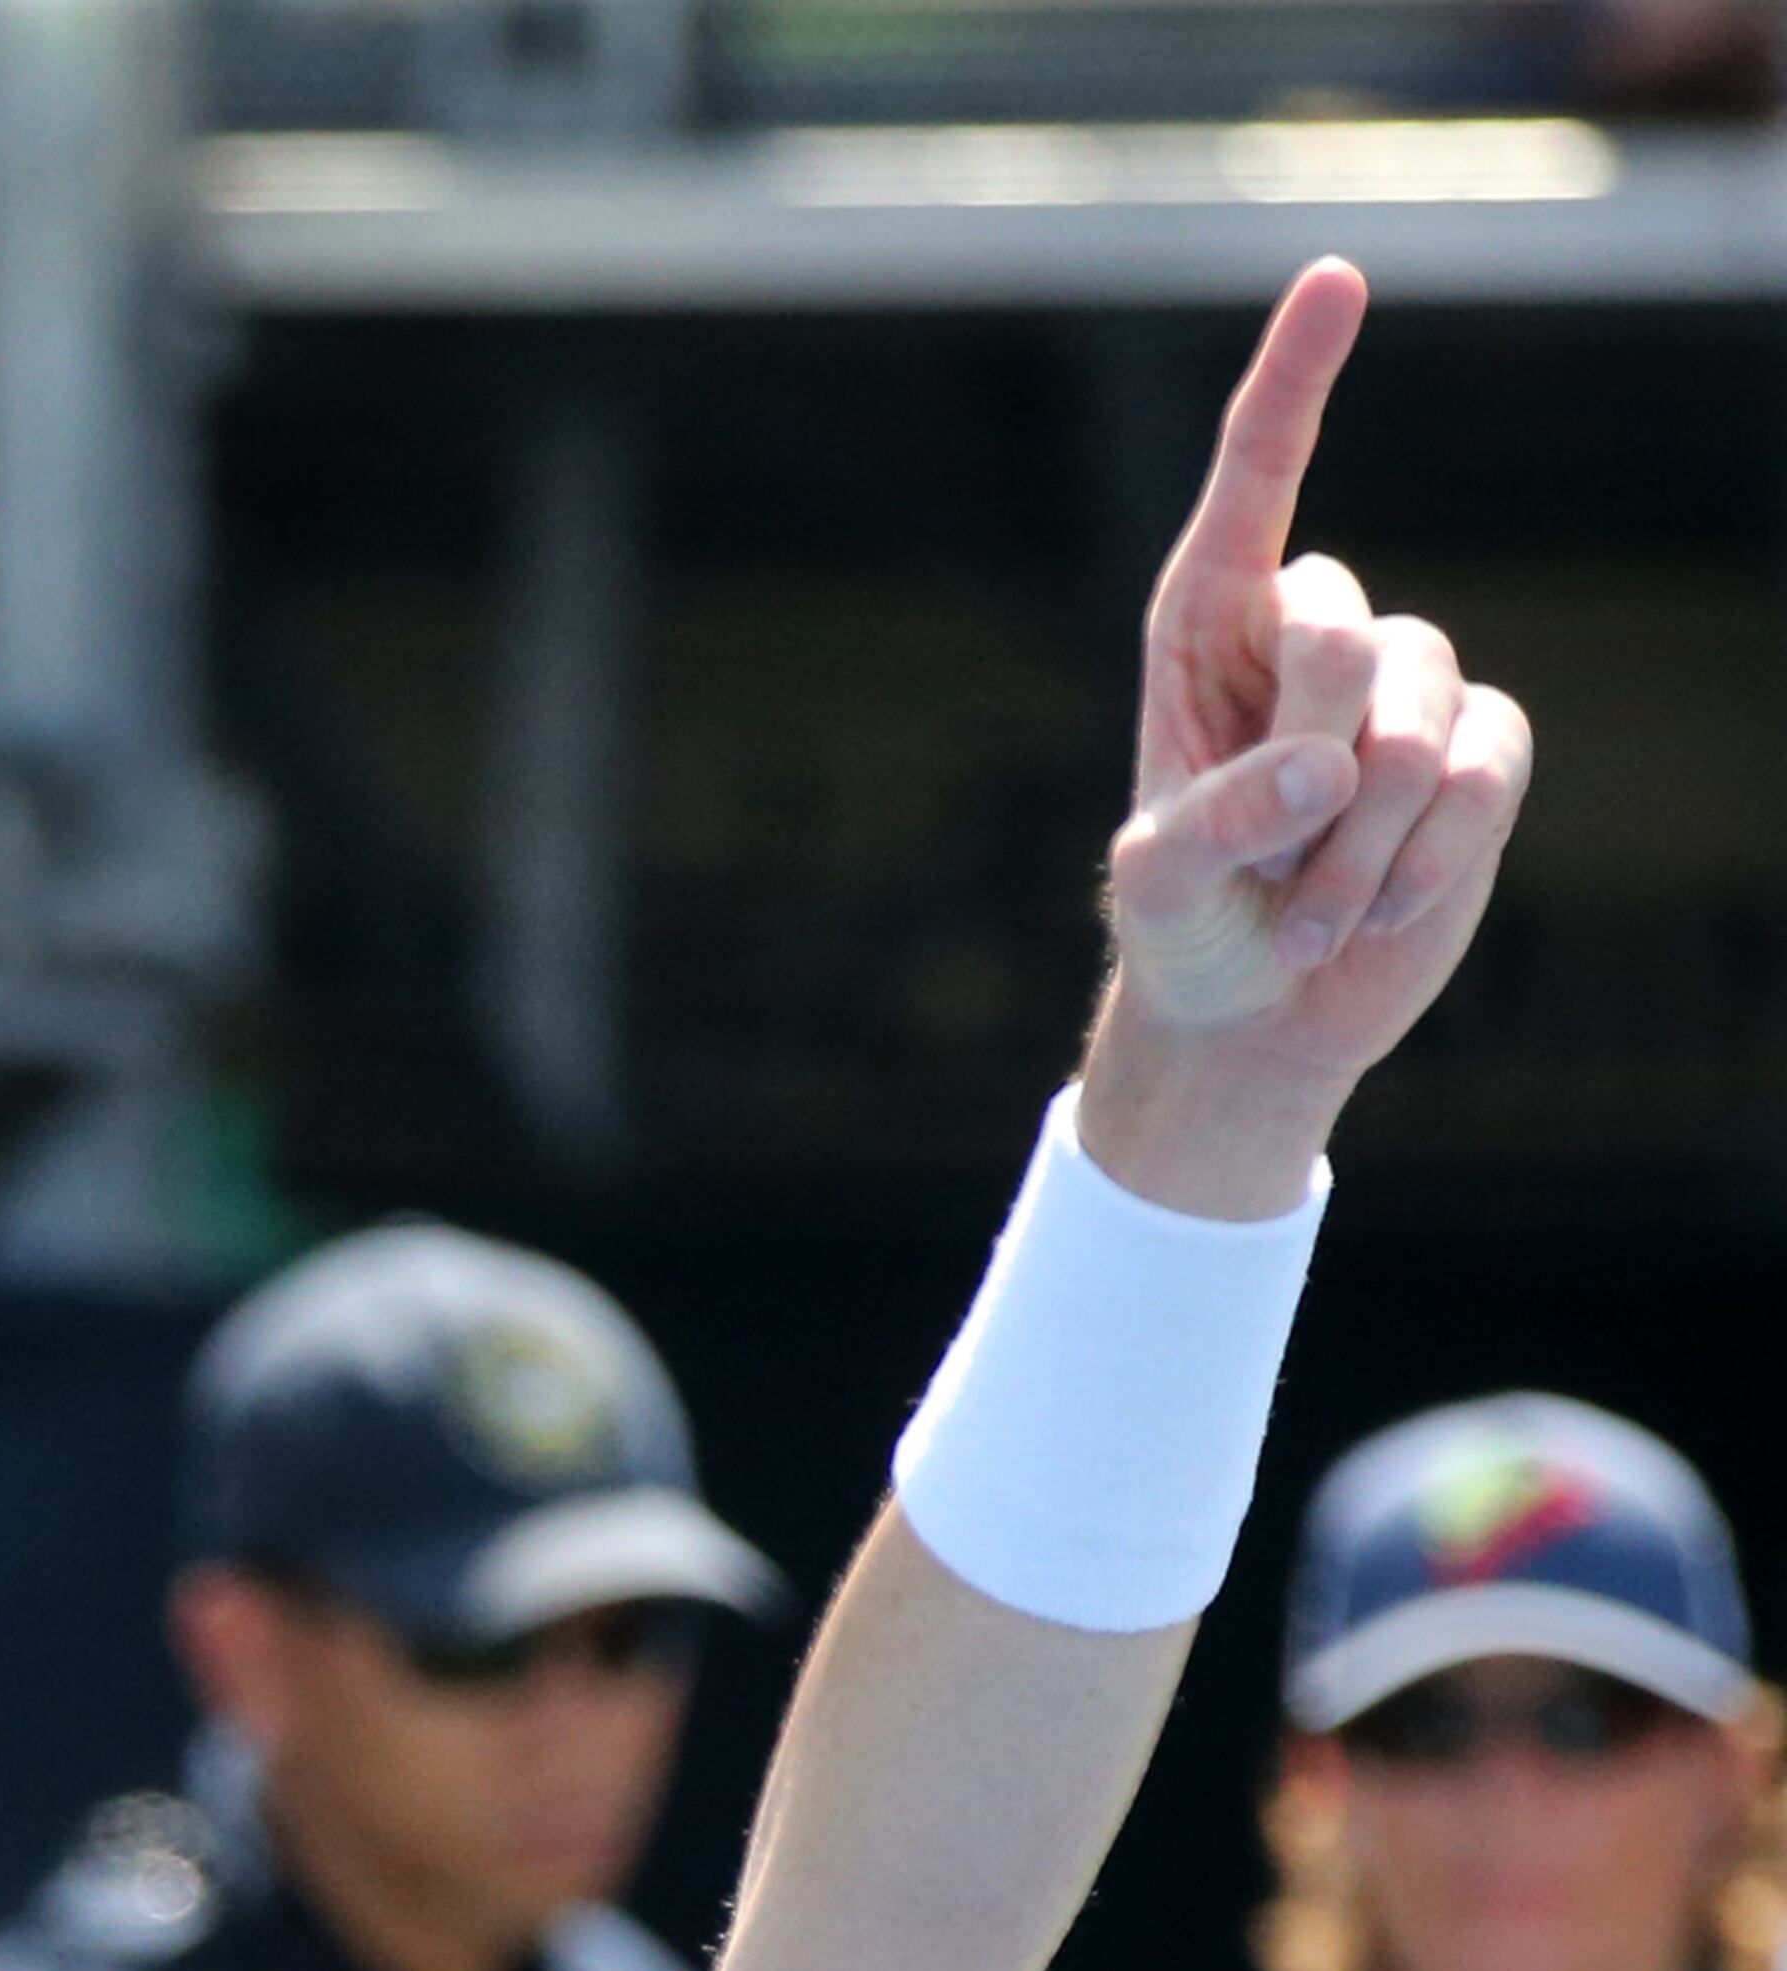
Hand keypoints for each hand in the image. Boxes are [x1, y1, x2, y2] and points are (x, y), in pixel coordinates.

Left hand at [1081, 262, 1533, 1212]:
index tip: (1337, 276)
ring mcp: (1401, 690)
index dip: (1295, 381)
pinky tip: (1380, 911)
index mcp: (1207, 628)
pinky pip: (1486, 767)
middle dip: (1312, 767)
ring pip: (1418, 717)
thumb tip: (1328, 766)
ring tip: (1309, 919)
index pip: (1255, 481)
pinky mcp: (1475, 753)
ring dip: (1364, 844)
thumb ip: (1217, 820)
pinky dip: (1433, 851)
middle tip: (1272, 871)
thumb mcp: (1158, 885)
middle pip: (1344, 634)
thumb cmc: (1184, 929)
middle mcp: (1309, 635)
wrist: (1254, 1018)